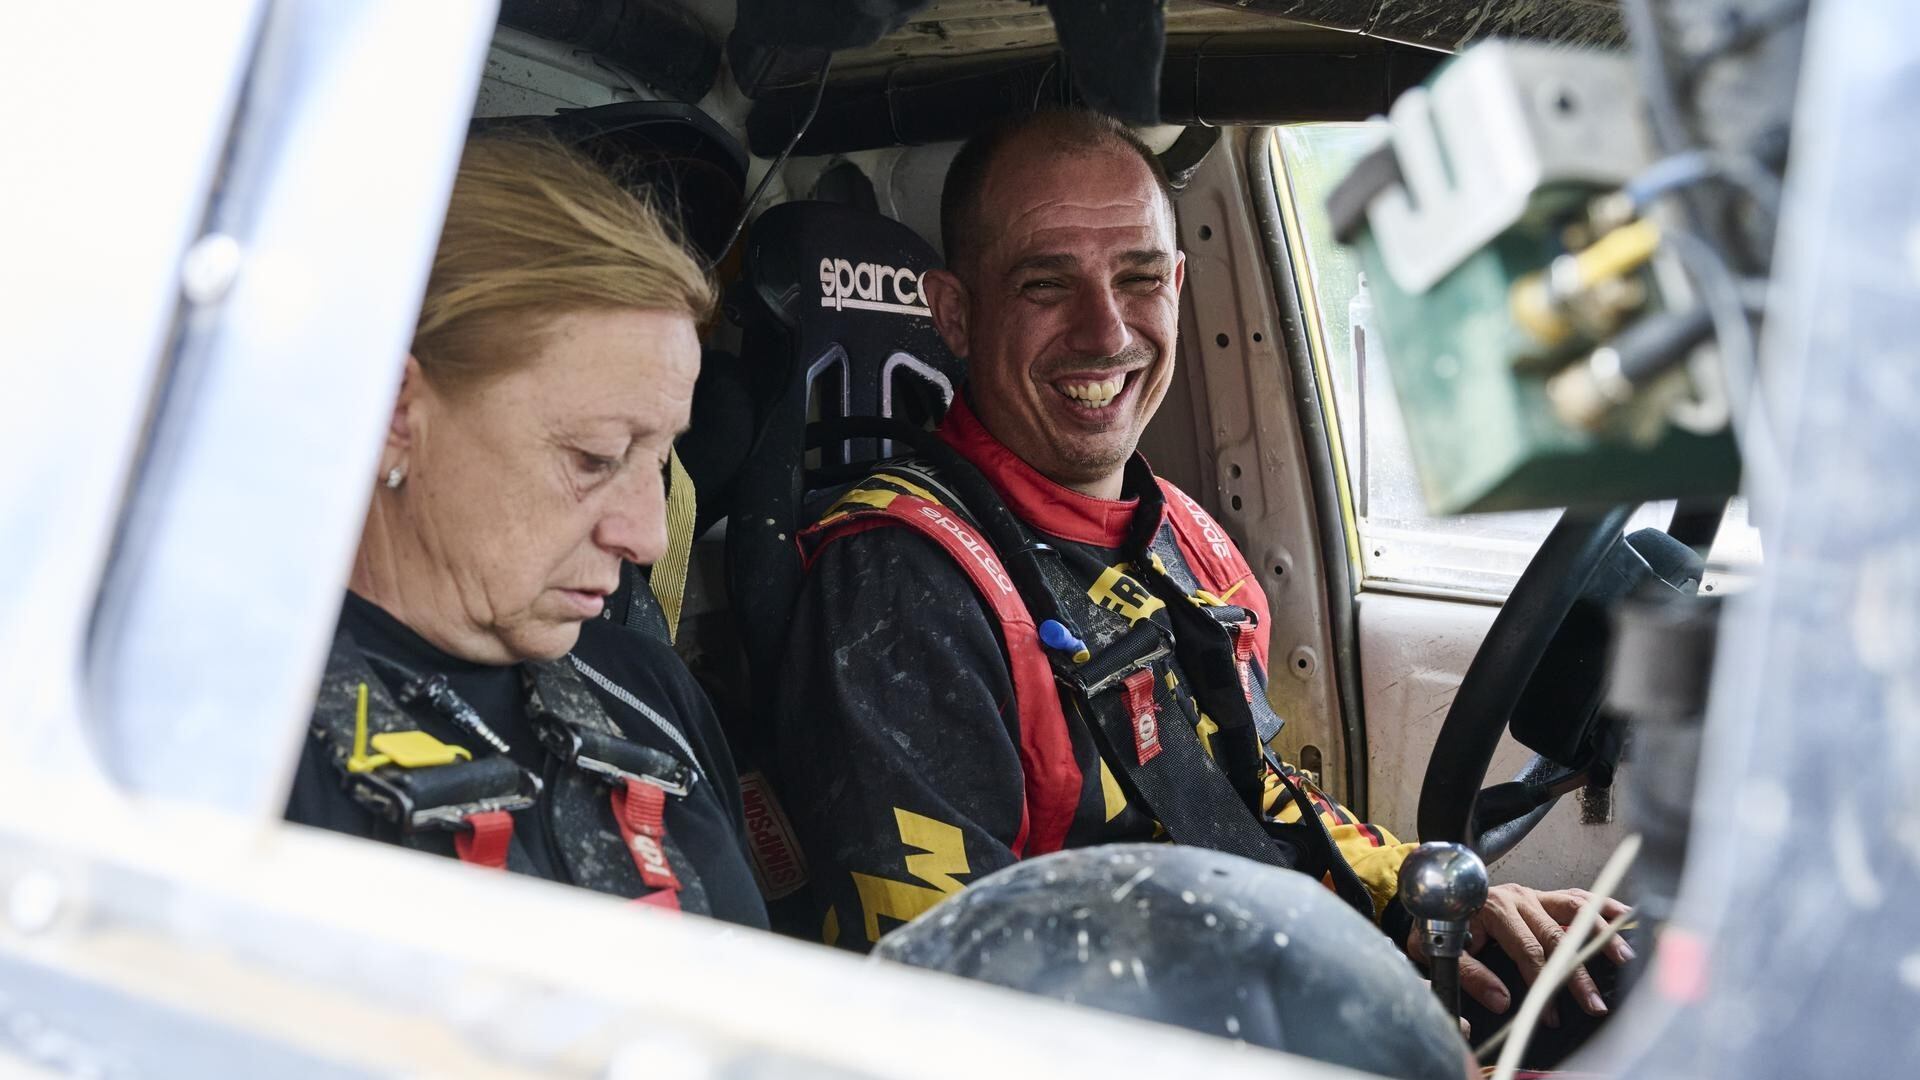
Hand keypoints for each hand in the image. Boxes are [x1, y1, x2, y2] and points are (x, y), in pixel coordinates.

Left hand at [1406, 883, 1631, 1021]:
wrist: (1435, 895)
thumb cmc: (1437, 924)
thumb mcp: (1436, 948)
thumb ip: (1469, 973)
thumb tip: (1501, 1000)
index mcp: (1492, 908)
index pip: (1527, 950)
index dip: (1541, 982)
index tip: (1551, 1013)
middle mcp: (1517, 897)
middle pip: (1557, 936)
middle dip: (1578, 973)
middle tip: (1595, 1003)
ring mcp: (1533, 894)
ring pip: (1575, 912)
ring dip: (1600, 935)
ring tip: (1624, 958)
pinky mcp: (1543, 895)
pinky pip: (1576, 898)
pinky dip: (1602, 906)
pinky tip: (1624, 917)